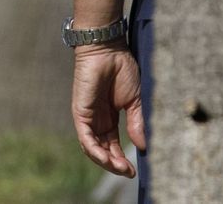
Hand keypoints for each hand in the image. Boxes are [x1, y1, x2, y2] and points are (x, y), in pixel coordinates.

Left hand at [70, 43, 144, 176]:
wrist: (108, 49)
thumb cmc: (121, 69)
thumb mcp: (134, 101)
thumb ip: (137, 123)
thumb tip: (142, 147)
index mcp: (110, 117)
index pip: (112, 145)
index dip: (121, 159)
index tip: (133, 171)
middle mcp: (97, 119)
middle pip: (102, 149)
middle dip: (114, 164)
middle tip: (128, 173)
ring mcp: (87, 116)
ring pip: (92, 147)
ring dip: (105, 161)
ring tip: (120, 169)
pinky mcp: (80, 112)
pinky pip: (85, 137)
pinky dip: (94, 151)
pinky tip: (106, 160)